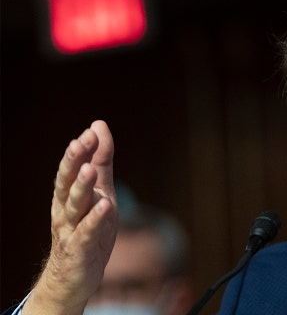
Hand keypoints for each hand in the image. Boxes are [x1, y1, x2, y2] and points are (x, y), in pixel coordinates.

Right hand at [23, 120, 117, 314]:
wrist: (74, 277)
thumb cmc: (88, 230)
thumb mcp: (100, 192)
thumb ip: (101, 161)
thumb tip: (98, 126)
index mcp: (68, 195)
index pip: (72, 168)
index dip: (81, 151)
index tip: (91, 131)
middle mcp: (65, 210)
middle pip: (66, 183)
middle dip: (74, 162)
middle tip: (80, 142)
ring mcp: (71, 230)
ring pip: (74, 206)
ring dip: (81, 187)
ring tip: (90, 170)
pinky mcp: (80, 249)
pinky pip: (87, 232)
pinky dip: (95, 219)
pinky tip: (105, 206)